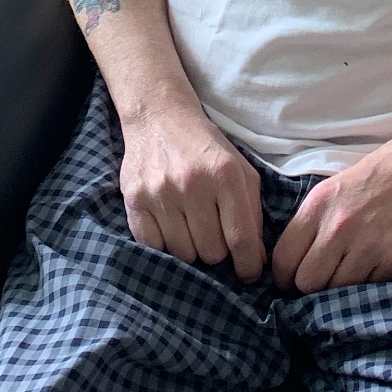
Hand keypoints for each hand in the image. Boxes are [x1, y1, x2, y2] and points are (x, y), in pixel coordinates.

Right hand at [119, 108, 265, 283]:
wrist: (159, 117)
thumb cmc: (206, 147)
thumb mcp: (240, 170)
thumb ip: (252, 212)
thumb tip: (257, 258)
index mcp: (225, 174)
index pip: (240, 238)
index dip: (249, 265)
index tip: (250, 274)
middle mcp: (192, 184)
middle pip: (211, 252)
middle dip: (217, 251)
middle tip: (214, 234)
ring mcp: (160, 192)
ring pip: (183, 253)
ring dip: (190, 248)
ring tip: (191, 227)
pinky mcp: (134, 199)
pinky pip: (152, 246)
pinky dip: (164, 245)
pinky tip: (170, 227)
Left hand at [270, 118, 391, 294]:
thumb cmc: (384, 173)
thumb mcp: (337, 187)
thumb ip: (315, 222)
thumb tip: (295, 261)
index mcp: (318, 206)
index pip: (283, 259)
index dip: (284, 277)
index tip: (293, 281)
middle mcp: (338, 227)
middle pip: (305, 283)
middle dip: (310, 288)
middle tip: (323, 283)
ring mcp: (367, 246)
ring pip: (334, 292)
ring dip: (339, 291)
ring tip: (350, 278)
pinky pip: (368, 291)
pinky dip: (368, 288)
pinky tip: (375, 271)